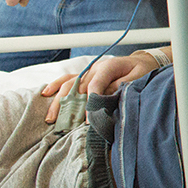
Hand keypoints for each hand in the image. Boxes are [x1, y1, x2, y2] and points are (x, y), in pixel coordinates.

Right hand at [41, 52, 159, 123]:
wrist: (141, 62)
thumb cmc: (141, 71)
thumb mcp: (137, 78)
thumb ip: (121, 87)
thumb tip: (104, 97)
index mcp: (108, 67)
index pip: (94, 86)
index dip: (90, 103)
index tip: (88, 121)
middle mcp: (95, 68)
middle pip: (76, 86)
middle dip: (68, 106)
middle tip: (62, 124)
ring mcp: (89, 71)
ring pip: (68, 84)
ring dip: (58, 100)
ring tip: (50, 117)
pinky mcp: (86, 75)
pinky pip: (68, 79)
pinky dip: (56, 85)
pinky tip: (46, 94)